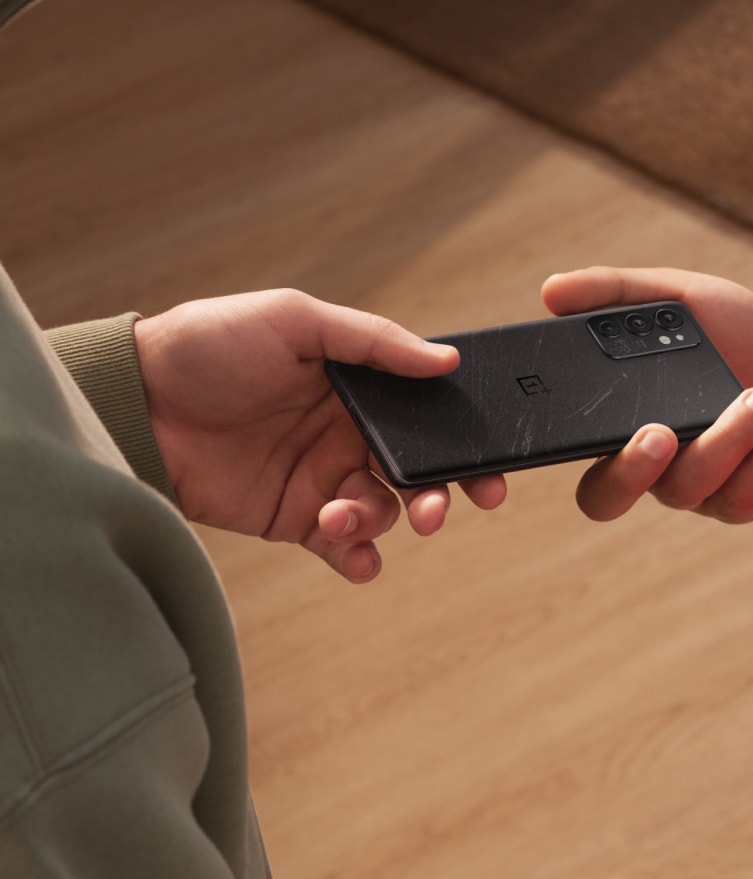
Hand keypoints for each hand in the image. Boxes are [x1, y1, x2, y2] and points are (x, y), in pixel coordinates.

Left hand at [134, 290, 506, 581]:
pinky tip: (357, 558)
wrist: (137, 402)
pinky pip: (343, 546)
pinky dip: (359, 558)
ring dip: (378, 522)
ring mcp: (324, 479)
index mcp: (361, 387)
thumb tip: (444, 361)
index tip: (490, 472)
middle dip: (439, 497)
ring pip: (382, 513)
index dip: (465, 447)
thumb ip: (374, 341)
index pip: (429, 420)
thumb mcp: (295, 320)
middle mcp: (350, 435)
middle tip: (435, 512)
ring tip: (340, 517)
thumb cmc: (209, 345)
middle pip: (419, 475)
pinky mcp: (293, 518)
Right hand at [541, 267, 752, 522]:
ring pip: (690, 487)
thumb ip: (615, 292)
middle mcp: (644, 465)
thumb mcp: (673, 297)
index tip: (549, 437)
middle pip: (609, 496)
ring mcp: (692, 489)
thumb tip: (551, 290)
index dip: (537, 460)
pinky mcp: (741, 500)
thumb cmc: (724, 331)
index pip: (560, 452)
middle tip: (659, 431)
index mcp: (613, 421)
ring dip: (728, 440)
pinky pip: (746, 494)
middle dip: (633, 469)